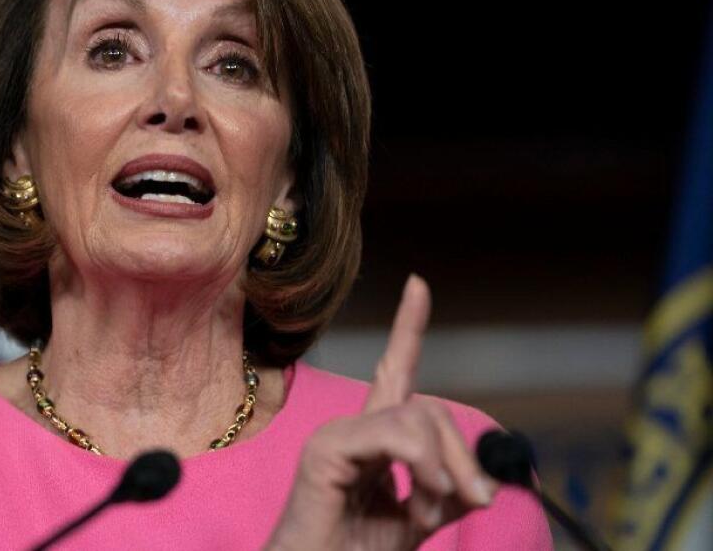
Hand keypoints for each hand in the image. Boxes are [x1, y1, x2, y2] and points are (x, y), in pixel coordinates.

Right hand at [265, 274, 499, 549]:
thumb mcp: (415, 524)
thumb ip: (445, 497)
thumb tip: (485, 483)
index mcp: (373, 443)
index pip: (393, 373)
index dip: (407, 329)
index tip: (418, 287)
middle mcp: (353, 430)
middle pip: (427, 406)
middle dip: (463, 452)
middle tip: (474, 501)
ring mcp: (336, 436)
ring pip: (416, 417)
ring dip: (444, 468)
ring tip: (435, 514)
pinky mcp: (326, 450)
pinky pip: (393, 434)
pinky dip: (423, 465)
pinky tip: (423, 502)